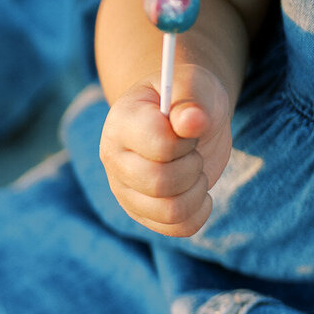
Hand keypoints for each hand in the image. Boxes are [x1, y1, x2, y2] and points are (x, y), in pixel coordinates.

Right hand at [99, 65, 232, 237]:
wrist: (184, 119)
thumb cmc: (187, 98)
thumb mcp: (194, 85)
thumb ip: (193, 97)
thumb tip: (192, 122)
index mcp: (121, 123)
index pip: (159, 147)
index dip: (186, 140)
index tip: (190, 125)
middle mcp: (114, 160)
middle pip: (159, 183)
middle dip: (193, 165)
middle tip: (194, 149)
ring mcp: (124, 191)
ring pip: (170, 211)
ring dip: (197, 190)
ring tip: (196, 169)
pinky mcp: (141, 214)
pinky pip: (178, 228)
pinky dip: (199, 211)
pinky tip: (199, 190)